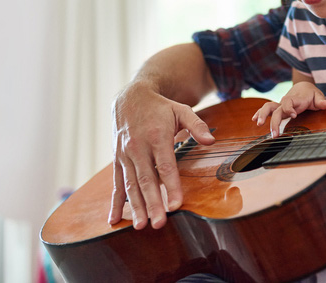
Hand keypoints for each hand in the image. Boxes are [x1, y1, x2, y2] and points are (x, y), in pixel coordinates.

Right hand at [109, 81, 214, 229]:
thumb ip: (197, 125)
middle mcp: (138, 148)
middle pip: (147, 180)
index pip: (165, 166)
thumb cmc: (160, 107)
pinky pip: (116, 183)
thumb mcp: (181, 110)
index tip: (175, 205)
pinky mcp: (117, 160)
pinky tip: (114, 219)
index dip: (170, 186)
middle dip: (152, 204)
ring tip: (140, 226)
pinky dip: (115, 202)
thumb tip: (211, 141)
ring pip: (131, 185)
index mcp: (157, 137)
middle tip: (158, 224)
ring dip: (135, 207)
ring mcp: (126, 155)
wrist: (130, 98)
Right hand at [252, 82, 325, 136]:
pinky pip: (267, 110)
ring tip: (258, 124)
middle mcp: (285, 101)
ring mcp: (280, 105)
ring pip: (268, 107)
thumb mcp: (318, 96)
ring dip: (262, 115)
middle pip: (276, 109)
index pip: (289, 102)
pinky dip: (259, 113)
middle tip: (274, 134)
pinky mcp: (278, 109)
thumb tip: (325, 104)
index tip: (293, 115)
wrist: (303, 88)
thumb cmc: (311, 94)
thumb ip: (321, 101)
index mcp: (295, 99)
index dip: (289, 108)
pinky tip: (254, 120)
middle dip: (274, 121)